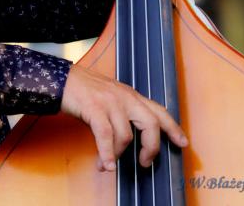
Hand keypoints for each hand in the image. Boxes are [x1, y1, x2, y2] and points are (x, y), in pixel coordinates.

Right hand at [60, 63, 187, 171]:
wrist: (60, 78)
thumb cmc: (83, 89)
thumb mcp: (110, 96)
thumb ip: (123, 112)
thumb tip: (130, 139)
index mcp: (130, 95)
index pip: (159, 110)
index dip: (173, 128)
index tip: (183, 142)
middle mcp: (125, 97)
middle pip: (151, 124)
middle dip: (151, 147)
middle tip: (144, 162)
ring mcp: (110, 102)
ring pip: (126, 135)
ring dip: (117, 155)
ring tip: (108, 164)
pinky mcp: (95, 108)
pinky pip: (106, 136)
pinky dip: (107, 154)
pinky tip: (105, 164)